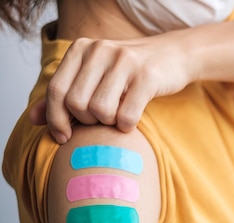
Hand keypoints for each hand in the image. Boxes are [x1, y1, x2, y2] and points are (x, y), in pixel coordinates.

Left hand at [31, 33, 191, 143]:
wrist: (174, 56)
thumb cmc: (131, 71)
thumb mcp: (94, 76)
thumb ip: (65, 94)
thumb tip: (34, 119)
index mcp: (82, 49)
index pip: (57, 90)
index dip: (56, 119)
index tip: (64, 137)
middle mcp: (100, 51)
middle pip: (76, 103)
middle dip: (86, 121)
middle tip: (100, 121)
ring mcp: (125, 62)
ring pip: (100, 110)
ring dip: (108, 123)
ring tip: (116, 118)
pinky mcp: (148, 77)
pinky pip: (126, 115)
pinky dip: (126, 126)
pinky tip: (131, 122)